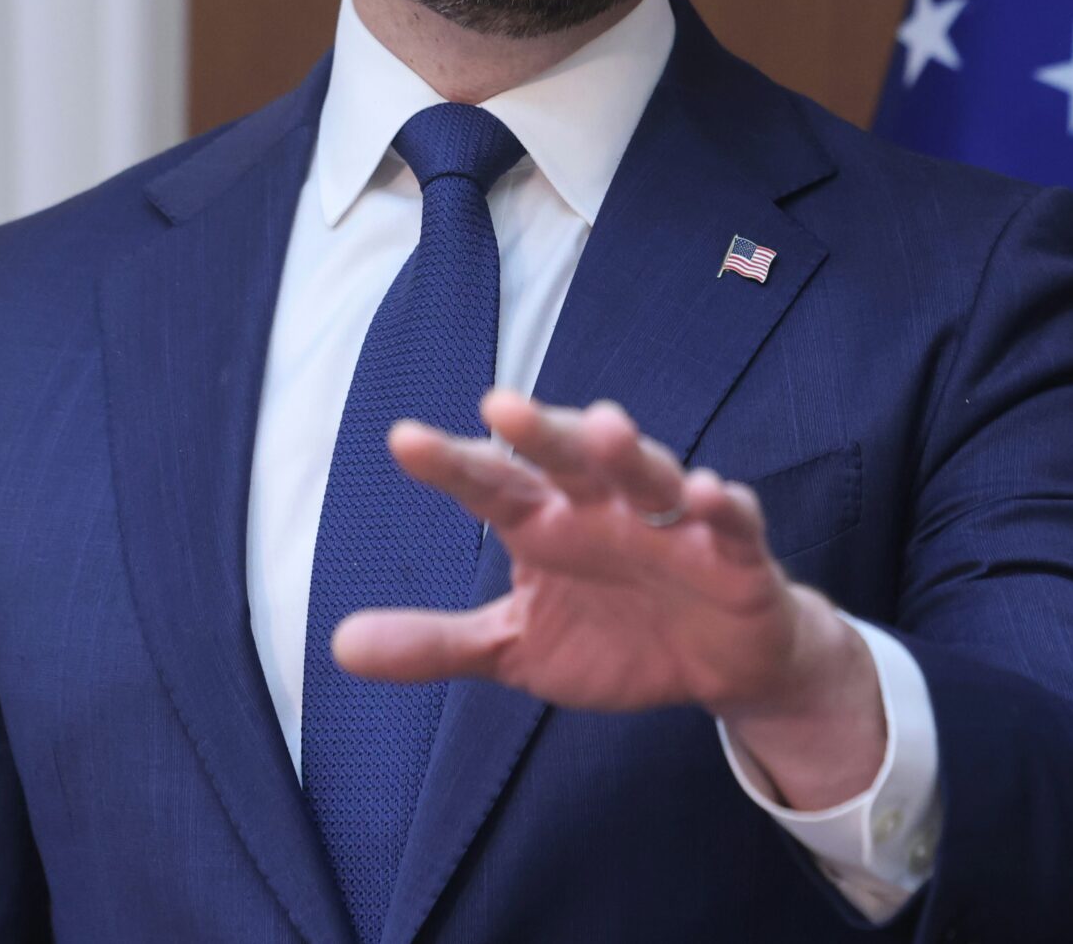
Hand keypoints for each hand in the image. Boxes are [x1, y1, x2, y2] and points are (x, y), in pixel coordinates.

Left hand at [332, 391, 884, 803]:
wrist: (717, 667)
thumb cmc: (614, 637)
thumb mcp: (516, 648)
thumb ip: (437, 643)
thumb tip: (337, 645)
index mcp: (547, 523)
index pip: (492, 484)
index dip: (451, 464)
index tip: (404, 441)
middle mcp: (605, 509)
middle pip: (569, 459)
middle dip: (541, 432)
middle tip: (503, 406)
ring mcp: (672, 525)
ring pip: (650, 474)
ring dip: (629, 452)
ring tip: (605, 428)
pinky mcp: (735, 555)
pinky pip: (732, 524)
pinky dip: (723, 507)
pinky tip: (707, 493)